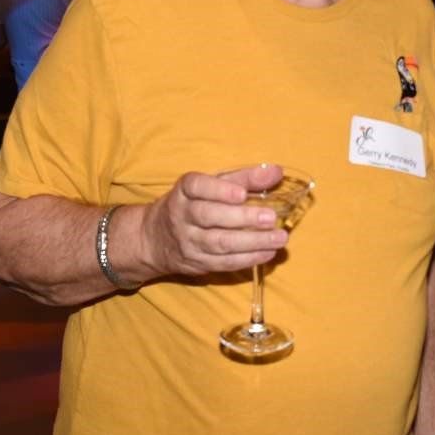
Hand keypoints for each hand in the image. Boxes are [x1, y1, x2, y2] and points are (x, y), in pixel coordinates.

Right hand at [138, 163, 289, 277]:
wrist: (155, 238)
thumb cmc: (195, 203)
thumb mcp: (213, 184)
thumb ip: (245, 178)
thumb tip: (277, 171)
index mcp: (185, 191)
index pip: (197, 186)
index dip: (219, 190)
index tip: (242, 194)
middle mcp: (182, 216)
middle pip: (209, 216)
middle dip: (242, 218)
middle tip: (271, 218)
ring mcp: (188, 242)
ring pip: (218, 243)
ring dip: (252, 242)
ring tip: (279, 238)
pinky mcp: (197, 263)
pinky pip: (223, 263)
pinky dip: (248, 258)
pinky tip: (269, 252)